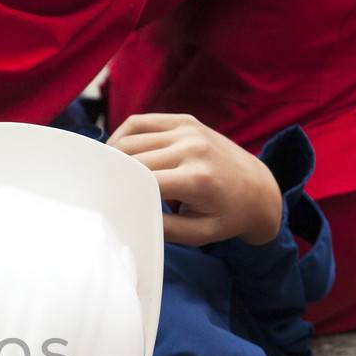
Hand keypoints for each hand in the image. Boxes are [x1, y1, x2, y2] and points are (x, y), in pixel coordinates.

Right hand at [108, 113, 281, 245]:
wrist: (259, 189)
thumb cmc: (227, 217)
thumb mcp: (197, 235)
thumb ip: (161, 228)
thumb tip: (126, 216)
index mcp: (197, 179)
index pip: (141, 181)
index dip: (117, 190)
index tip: (102, 203)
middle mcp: (192, 148)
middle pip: (132, 159)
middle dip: (111, 174)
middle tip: (95, 191)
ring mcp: (189, 130)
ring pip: (131, 138)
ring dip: (112, 155)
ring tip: (104, 174)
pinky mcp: (185, 120)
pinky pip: (141, 122)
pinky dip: (123, 135)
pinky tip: (117, 153)